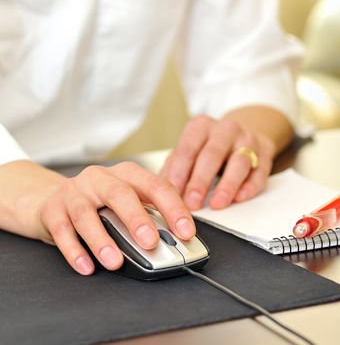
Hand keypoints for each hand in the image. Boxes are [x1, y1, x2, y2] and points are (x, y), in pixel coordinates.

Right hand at [8, 161, 195, 275]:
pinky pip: (62, 231)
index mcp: (128, 174)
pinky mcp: (52, 210)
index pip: (156, 186)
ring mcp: (75, 192)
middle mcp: (101, 178)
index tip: (185, 231)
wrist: (54, 198)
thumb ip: (151, 215)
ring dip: (102, 240)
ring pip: (87, 214)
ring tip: (114, 261)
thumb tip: (177, 239)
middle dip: (137, 219)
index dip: (173, 209)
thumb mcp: (129, 202)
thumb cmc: (101, 202)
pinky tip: (86, 266)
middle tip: (151, 242)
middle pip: (121, 194)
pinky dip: (74, 251)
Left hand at [160, 115, 275, 209]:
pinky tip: (240, 197)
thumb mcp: (189, 151)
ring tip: (217, 204)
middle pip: (212, 154)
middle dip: (201, 181)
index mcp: (201, 126)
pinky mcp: (264, 154)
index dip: (179, 174)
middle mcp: (226, 129)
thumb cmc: (210, 147)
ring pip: (239, 161)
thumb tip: (160, 194)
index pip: (187, 149)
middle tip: (192, 203)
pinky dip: (250, 186)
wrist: (242, 136)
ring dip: (227, 185)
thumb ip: (175, 169)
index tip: (173, 195)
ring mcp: (248, 140)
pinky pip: (259, 171)